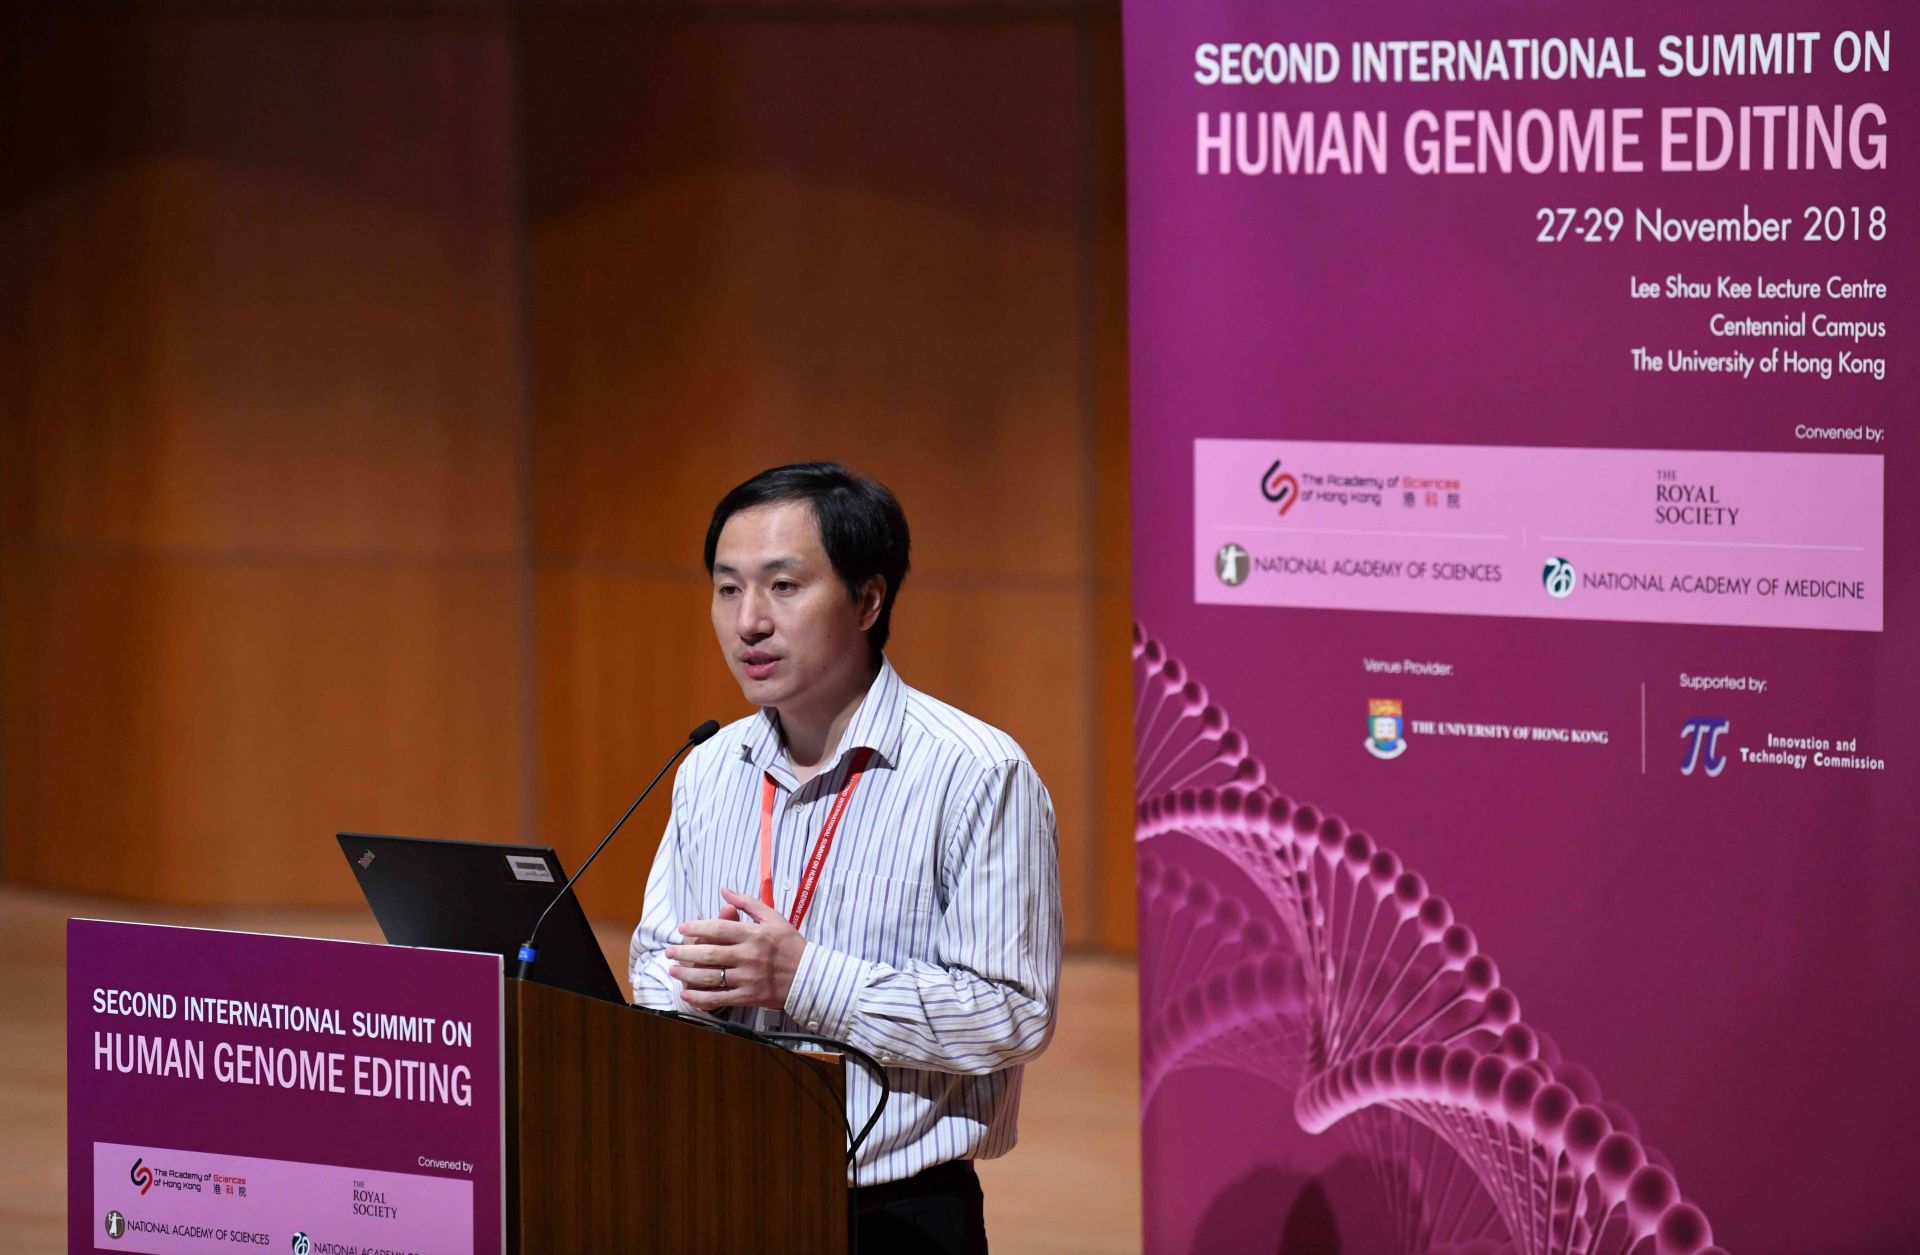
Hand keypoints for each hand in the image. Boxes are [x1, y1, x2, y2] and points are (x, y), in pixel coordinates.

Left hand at [667, 888, 806, 1011]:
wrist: (810, 976)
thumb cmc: (790, 945)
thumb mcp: (774, 918)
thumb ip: (748, 903)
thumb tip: (725, 891)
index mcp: (754, 934)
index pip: (719, 928)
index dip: (697, 927)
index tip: (682, 929)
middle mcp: (748, 956)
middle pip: (709, 953)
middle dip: (684, 952)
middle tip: (669, 951)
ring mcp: (747, 978)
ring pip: (710, 976)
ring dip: (687, 974)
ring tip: (673, 970)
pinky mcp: (748, 996)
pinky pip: (720, 998)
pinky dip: (700, 997)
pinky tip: (686, 994)